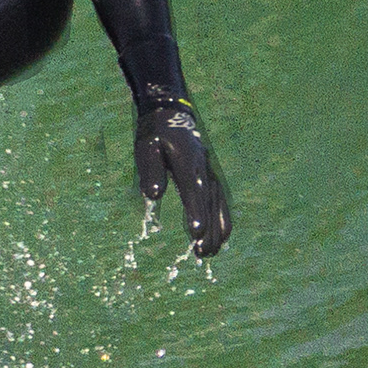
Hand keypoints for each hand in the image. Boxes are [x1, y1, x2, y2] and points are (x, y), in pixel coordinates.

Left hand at [134, 92, 230, 256]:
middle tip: (203, 253)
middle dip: (208, 229)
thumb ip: (150, 171)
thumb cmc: (155, 133)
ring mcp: (210, 173)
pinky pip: (221, 201)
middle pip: (209, 202)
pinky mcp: (211, 177)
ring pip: (219, 204)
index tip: (195, 233)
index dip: (195, 212)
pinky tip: (221, 238)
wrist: (171, 113)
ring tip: (211, 253)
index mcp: (187, 162)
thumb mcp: (145, 148)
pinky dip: (222, 219)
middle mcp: (203, 169)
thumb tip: (152, 196)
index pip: (193, 190)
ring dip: (217, 229)